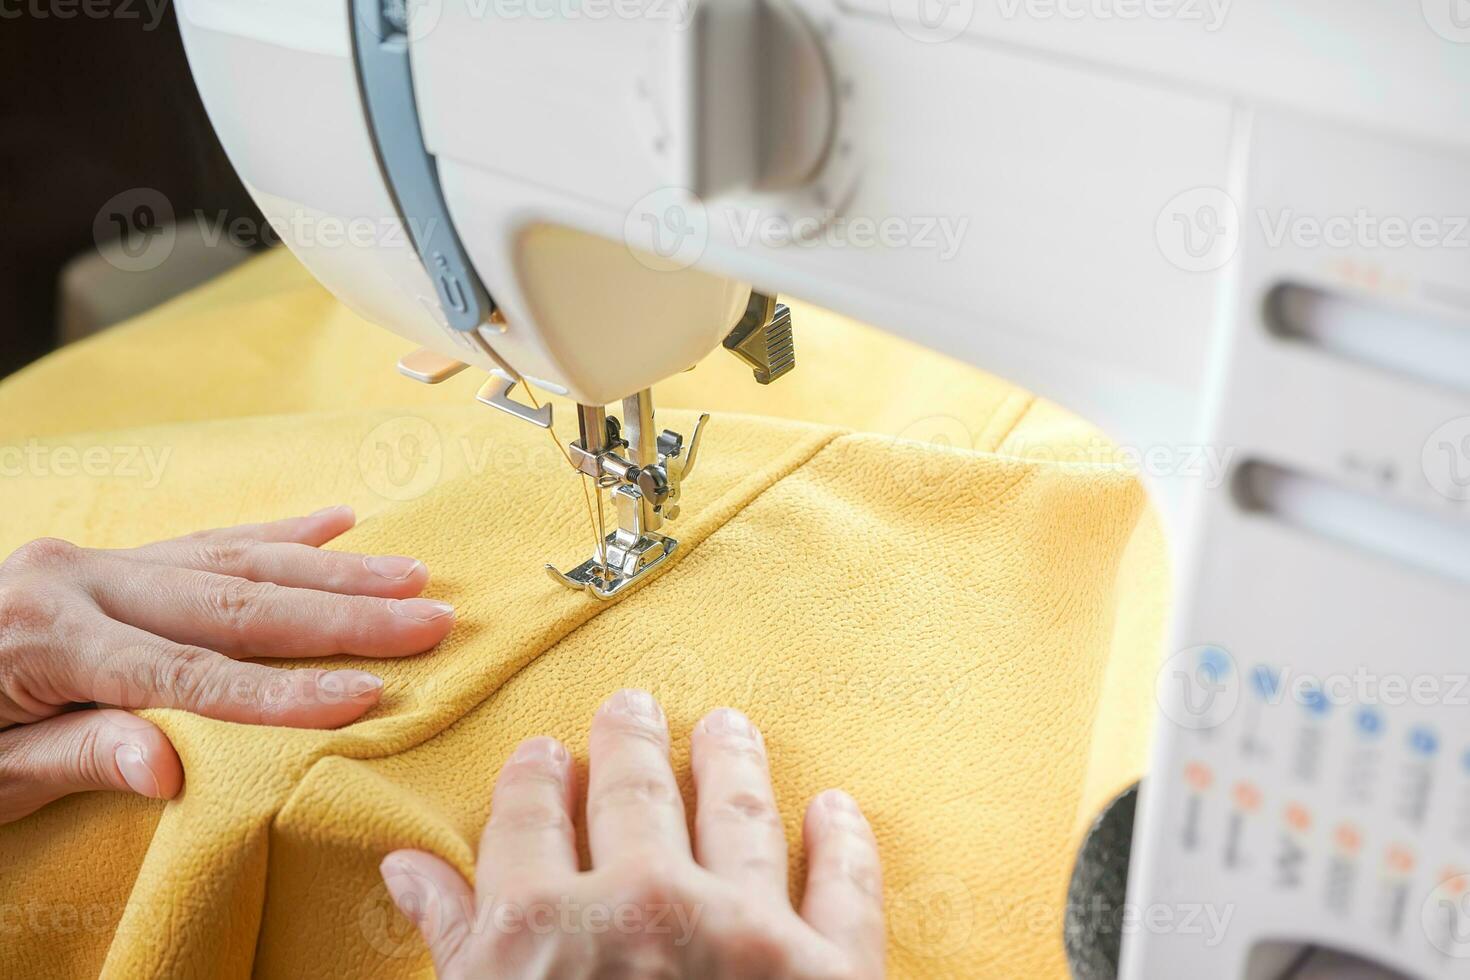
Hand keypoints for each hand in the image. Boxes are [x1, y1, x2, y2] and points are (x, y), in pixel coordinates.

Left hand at [0, 506, 453, 823]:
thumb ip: (76, 758)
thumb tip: (171, 767)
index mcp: (44, 635)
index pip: (188, 674)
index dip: (282, 693)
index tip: (366, 696)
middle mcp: (78, 580)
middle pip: (234, 601)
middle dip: (340, 612)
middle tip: (426, 617)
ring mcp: (93, 561)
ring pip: (233, 558)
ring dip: (329, 566)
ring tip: (407, 572)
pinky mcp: (103, 561)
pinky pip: (202, 541)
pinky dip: (273, 532)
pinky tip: (333, 519)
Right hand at [380, 690, 884, 978]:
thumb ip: (454, 946)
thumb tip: (408, 869)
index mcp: (541, 926)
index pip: (529, 814)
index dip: (535, 777)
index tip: (545, 756)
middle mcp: (645, 905)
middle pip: (634, 790)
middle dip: (629, 740)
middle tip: (634, 706)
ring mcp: (748, 933)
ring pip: (741, 810)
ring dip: (733, 759)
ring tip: (730, 728)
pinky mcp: (836, 974)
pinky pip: (848, 886)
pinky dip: (846, 840)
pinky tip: (840, 808)